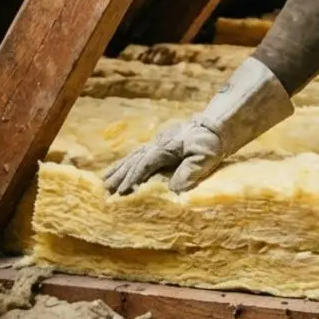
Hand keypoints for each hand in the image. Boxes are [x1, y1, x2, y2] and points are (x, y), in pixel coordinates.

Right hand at [102, 119, 222, 193]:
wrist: (214, 126)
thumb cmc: (210, 142)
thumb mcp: (204, 157)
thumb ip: (189, 172)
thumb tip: (172, 190)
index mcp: (166, 147)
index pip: (145, 163)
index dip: (133, 178)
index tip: (122, 192)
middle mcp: (157, 144)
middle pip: (134, 160)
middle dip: (120, 176)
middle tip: (106, 190)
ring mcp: (156, 143)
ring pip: (133, 157)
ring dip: (119, 170)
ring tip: (105, 182)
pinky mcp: (159, 146)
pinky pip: (138, 155)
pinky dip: (126, 163)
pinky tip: (119, 170)